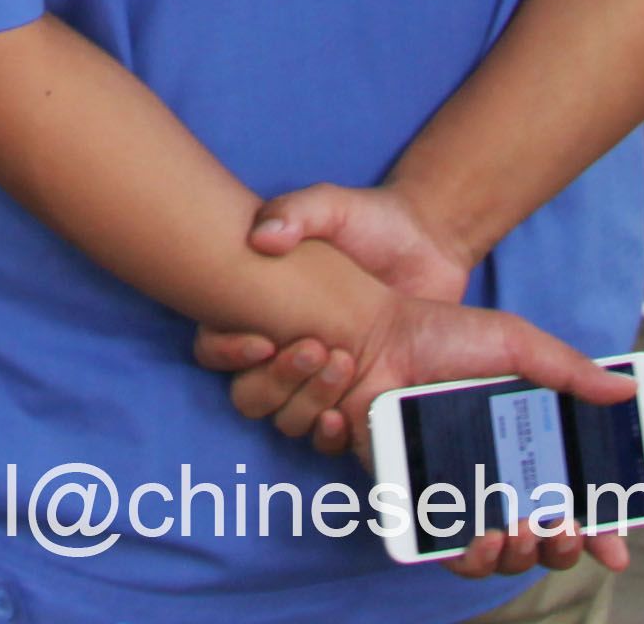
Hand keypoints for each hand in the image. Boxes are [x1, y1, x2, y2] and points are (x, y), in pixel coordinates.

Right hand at [192, 180, 474, 435]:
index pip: (215, 346)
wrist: (427, 245)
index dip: (227, 351)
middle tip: (315, 348)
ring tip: (343, 363)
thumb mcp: (332, 207)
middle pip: (249, 393)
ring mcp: (319, 380)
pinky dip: (329, 433)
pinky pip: (326, 436)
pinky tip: (345, 414)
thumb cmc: (371, 223)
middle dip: (276, 379)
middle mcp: (285, 350)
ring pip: (285, 417)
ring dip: (305, 401)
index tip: (263, 341)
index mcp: (266, 309)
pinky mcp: (355, 400)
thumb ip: (296, 212)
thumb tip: (260, 239)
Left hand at [350, 303, 633, 583]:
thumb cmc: (441, 337)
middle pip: (546, 538)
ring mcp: (462, 494)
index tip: (617, 548)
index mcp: (529, 441)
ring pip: (504, 555)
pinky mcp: (423, 505)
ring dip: (522, 555)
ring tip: (524, 529)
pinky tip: (482, 537)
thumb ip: (570, 370)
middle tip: (564, 526)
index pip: (577, 496)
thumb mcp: (516, 344)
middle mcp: (500, 475)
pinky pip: (451, 552)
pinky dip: (472, 557)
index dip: (602, 526)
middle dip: (564, 546)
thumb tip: (626, 390)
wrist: (375, 342)